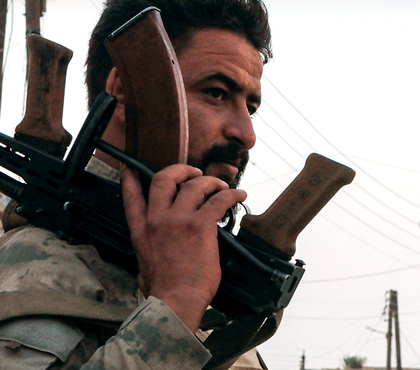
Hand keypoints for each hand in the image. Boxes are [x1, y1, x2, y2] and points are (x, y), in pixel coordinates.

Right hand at [121, 164, 246, 331]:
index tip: (132, 169)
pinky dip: (231, 194)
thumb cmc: (163, 291)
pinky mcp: (200, 226)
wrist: (175, 300)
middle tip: (194, 173)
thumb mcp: (143, 268)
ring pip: (194, 185)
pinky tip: (239, 195)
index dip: (131, 179)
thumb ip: (147, 256)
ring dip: (210, 181)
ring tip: (221, 186)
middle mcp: (157, 220)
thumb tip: (147, 266)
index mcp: (141, 231)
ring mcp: (178, 220)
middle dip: (180, 170)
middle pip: (164, 179)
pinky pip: (218, 201)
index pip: (132, 197)